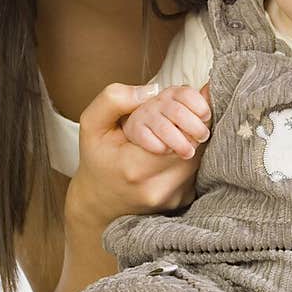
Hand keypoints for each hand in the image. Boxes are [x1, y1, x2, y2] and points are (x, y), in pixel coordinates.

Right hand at [70, 82, 204, 228]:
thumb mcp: (92, 124)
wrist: (98, 200)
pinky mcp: (182, 201)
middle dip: (190, 124)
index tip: (177, 105)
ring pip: (198, 157)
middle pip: (194, 144)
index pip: (180, 133)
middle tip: (179, 115)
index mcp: (136, 167)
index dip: (184, 114)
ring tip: (174, 130)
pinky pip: (195, 171)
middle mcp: (158, 187)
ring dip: (191, 138)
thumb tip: (151, 90)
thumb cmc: (97, 159)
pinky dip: (188, 156)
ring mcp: (172, 198)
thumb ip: (114, 100)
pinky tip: (172, 151)